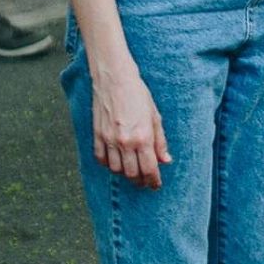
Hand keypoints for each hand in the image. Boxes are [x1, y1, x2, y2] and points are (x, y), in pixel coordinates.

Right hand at [91, 61, 170, 189]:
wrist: (115, 78)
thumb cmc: (137, 94)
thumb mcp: (155, 116)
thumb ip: (160, 141)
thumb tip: (165, 160)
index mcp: (143, 137)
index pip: (149, 169)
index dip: (153, 181)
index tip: (155, 185)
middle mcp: (126, 141)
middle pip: (132, 174)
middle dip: (140, 181)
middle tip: (145, 181)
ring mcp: (109, 140)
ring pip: (116, 170)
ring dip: (125, 174)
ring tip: (131, 171)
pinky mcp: (97, 135)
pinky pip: (101, 159)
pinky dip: (108, 165)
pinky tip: (116, 162)